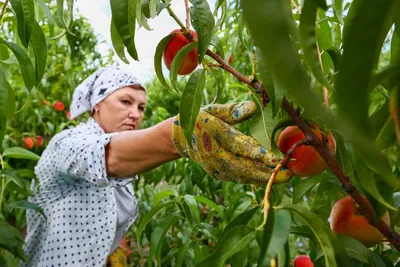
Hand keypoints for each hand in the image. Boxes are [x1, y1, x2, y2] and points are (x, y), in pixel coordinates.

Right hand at [172, 101, 291, 184]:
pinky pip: (239, 178)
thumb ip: (232, 110)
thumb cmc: (202, 118)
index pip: (240, 146)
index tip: (276, 158)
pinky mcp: (218, 174)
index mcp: (216, 135)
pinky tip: (269, 179)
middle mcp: (216, 154)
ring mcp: (217, 167)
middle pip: (244, 166)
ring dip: (264, 178)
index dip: (258, 153)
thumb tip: (254, 107)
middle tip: (289, 174)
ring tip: (284, 178)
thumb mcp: (214, 109)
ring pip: (243, 175)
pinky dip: (255, 180)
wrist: (182, 138)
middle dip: (268, 172)